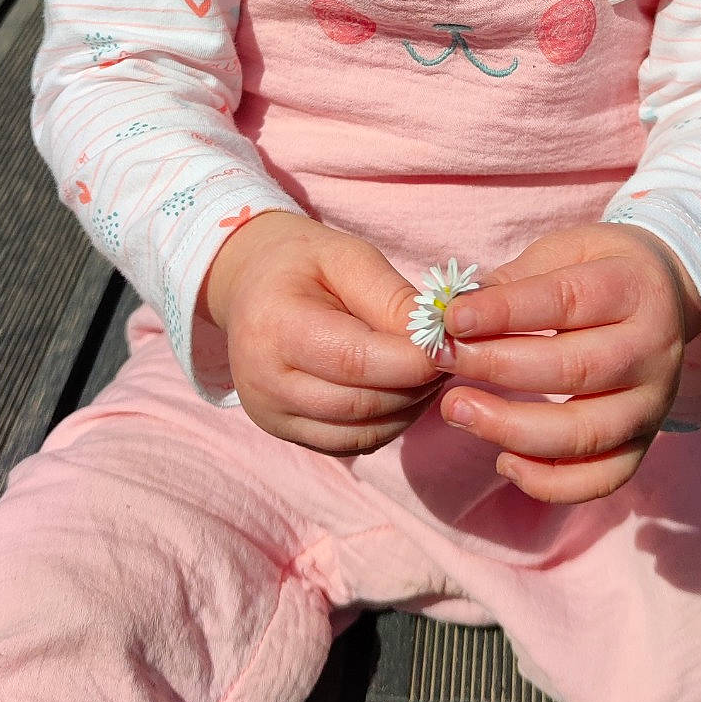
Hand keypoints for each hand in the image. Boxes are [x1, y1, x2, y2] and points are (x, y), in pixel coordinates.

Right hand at [198, 210, 447, 453]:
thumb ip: (392, 298)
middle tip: (447, 357)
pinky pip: (353, 444)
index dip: (412, 360)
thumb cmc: (303, 264)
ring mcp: (271, 416)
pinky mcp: (286, 434)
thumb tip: (438, 339)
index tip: (448, 344)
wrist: (251, 285)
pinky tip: (401, 389)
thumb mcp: (348, 257)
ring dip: (409, 407)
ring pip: (363, 433)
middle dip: (417, 384)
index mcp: (274, 327)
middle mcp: (264, 382)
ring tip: (426, 371)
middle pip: (361, 404)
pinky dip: (388, 423)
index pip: (355, 360)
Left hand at [439, 223, 700, 503]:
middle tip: (441, 360)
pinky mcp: (645, 441)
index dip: (505, 311)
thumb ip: (512, 282)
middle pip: (576, 369)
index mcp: (632, 288)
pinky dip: (551, 482)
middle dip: (499, 368)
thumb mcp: (562, 252)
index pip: (566, 301)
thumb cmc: (599, 270)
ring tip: (457, 410)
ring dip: (513, 429)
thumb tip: (452, 314)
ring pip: (587, 432)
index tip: (451, 319)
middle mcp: (651, 349)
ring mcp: (653, 401)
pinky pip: (603, 477)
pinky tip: (504, 462)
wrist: (668, 292)